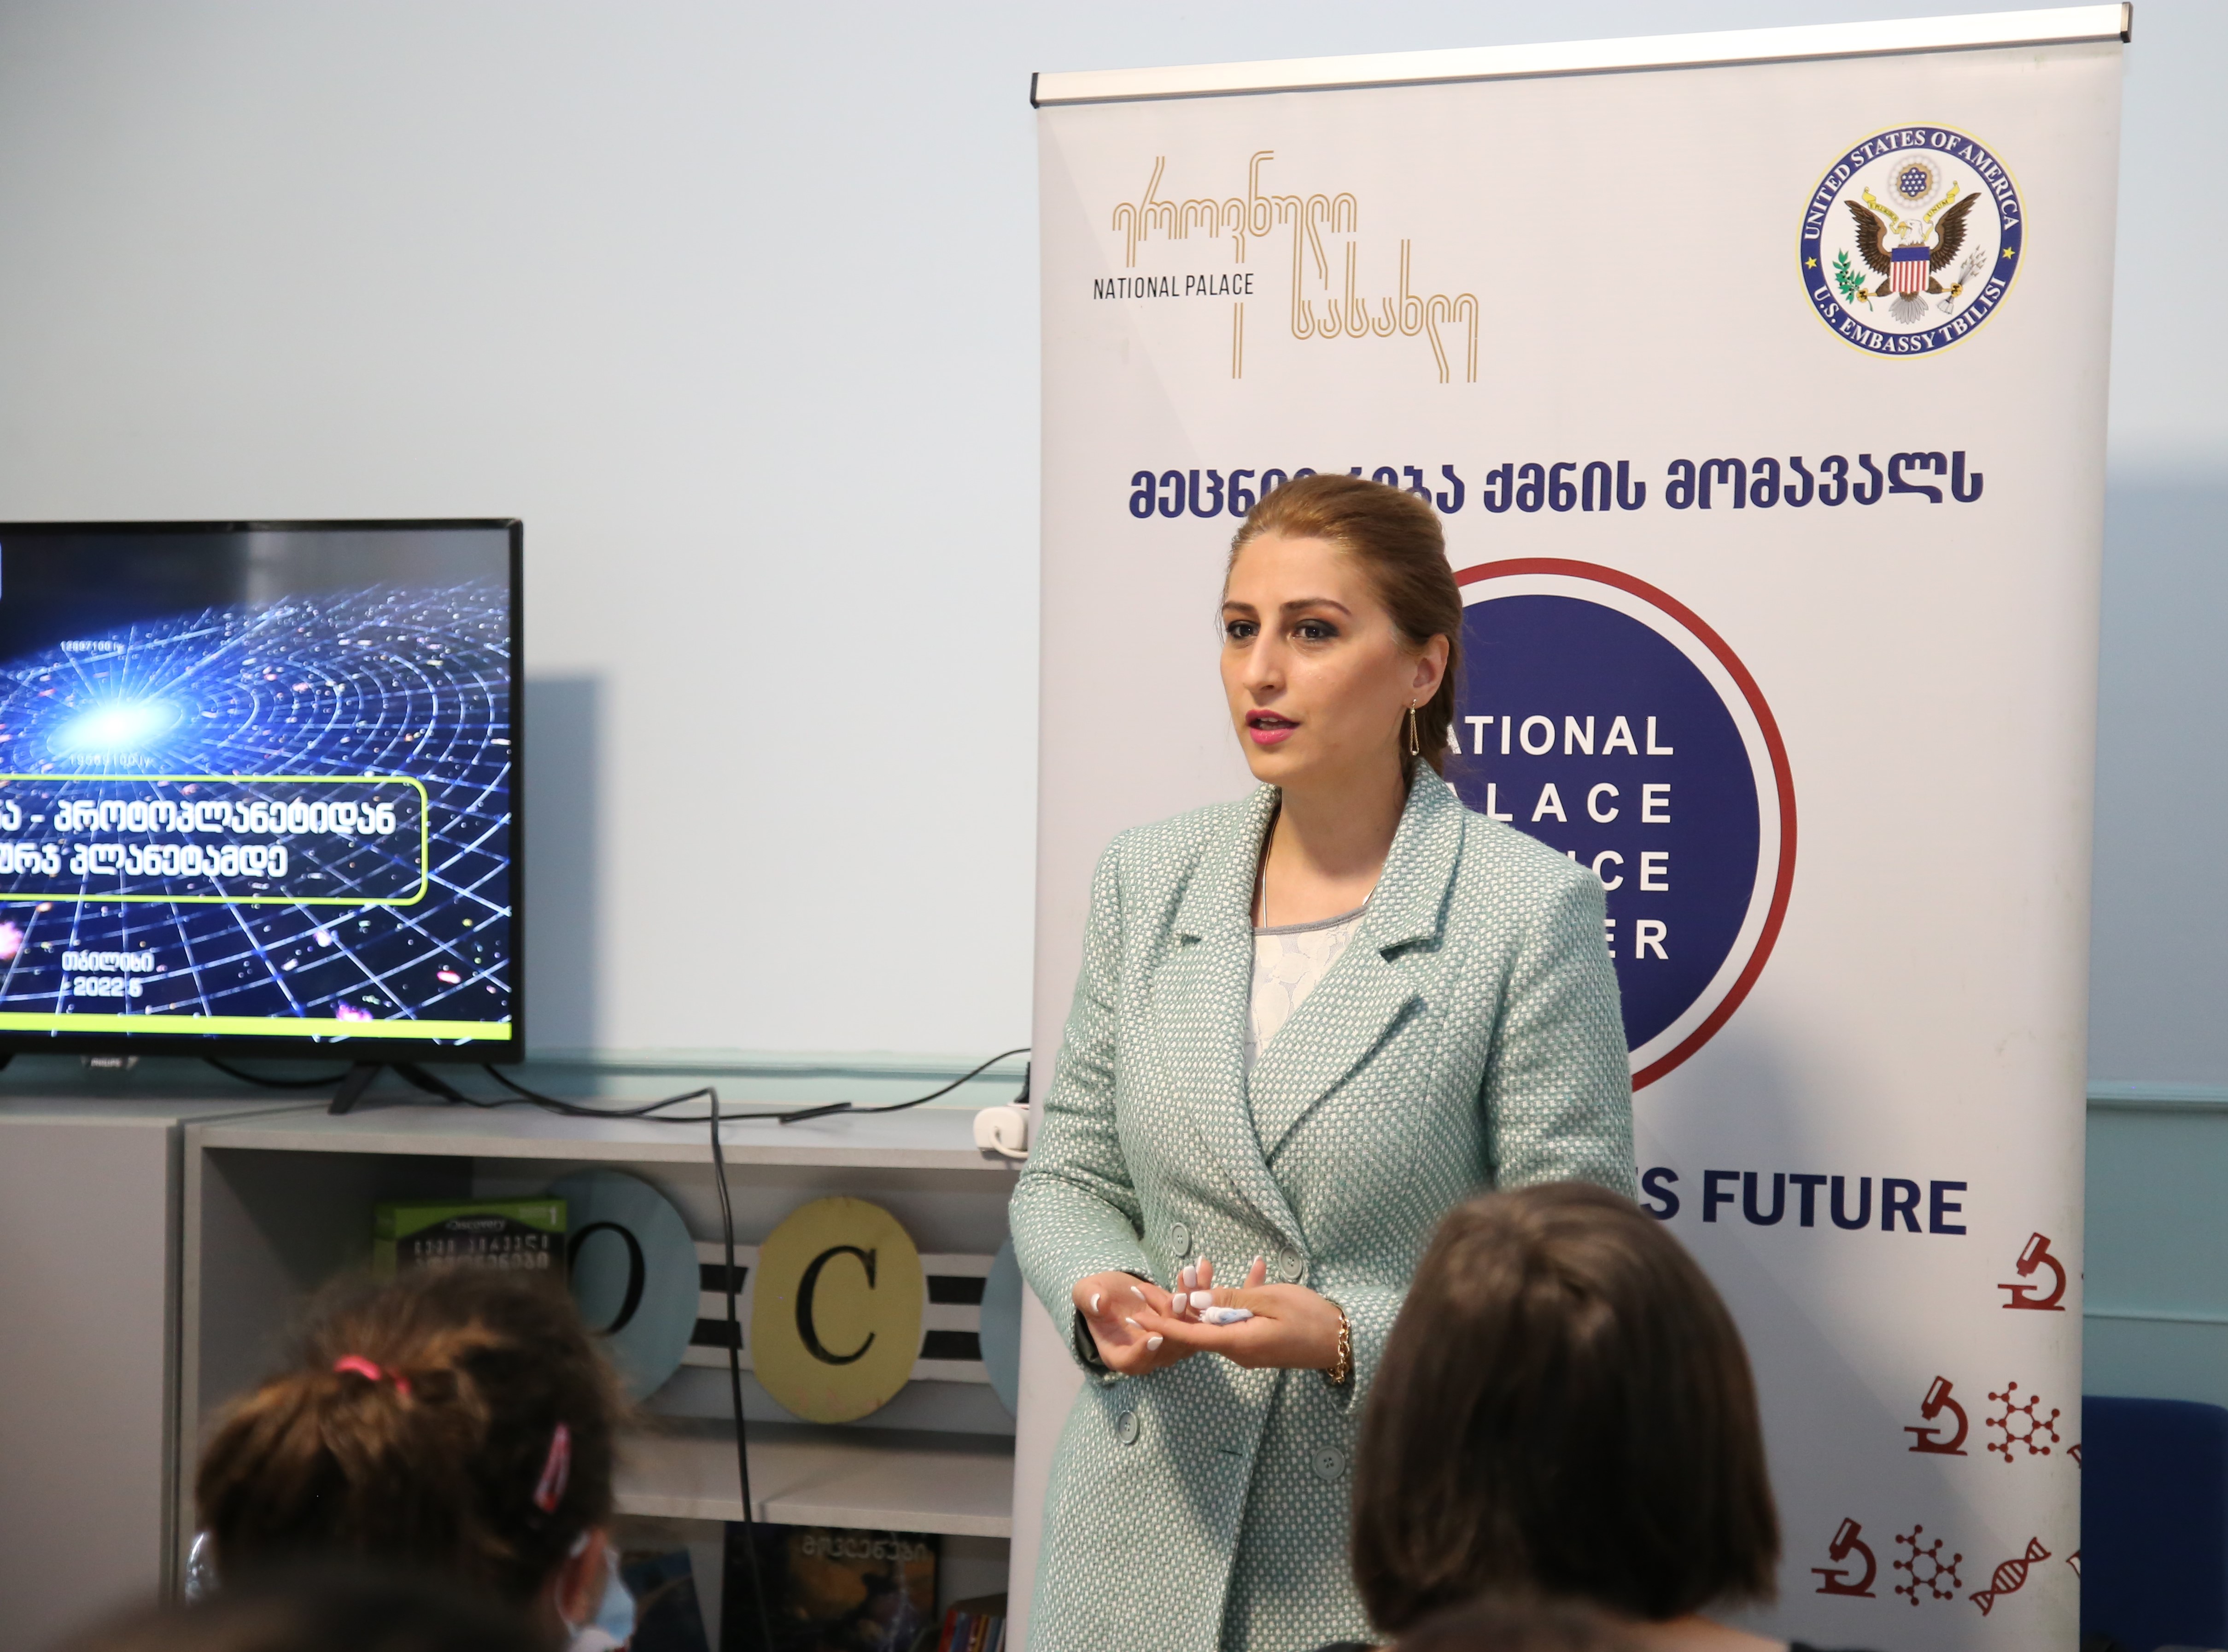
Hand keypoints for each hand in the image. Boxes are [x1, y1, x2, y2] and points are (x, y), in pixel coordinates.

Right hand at [1071, 1271, 1193, 1375]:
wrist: (1114, 1290)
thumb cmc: (1095, 1296)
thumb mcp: (1086, 1294)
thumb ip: (1089, 1299)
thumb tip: (1098, 1303)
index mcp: (1120, 1355)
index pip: (1133, 1362)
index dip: (1144, 1352)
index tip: (1154, 1336)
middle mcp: (1148, 1353)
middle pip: (1166, 1345)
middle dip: (1174, 1321)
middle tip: (1178, 1298)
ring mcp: (1169, 1339)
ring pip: (1186, 1327)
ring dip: (1191, 1301)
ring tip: (1190, 1276)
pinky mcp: (1182, 1321)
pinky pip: (1195, 1309)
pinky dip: (1199, 1288)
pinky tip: (1203, 1266)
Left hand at [1137, 1257, 1343, 1372]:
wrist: (1344, 1341)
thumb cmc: (1311, 1318)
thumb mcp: (1271, 1300)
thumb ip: (1232, 1300)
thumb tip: (1195, 1302)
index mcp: (1238, 1343)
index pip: (1189, 1336)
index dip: (1161, 1323)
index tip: (1136, 1313)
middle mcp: (1238, 1350)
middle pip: (1198, 1328)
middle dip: (1173, 1307)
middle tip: (1146, 1289)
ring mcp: (1249, 1348)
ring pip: (1218, 1320)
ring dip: (1207, 1296)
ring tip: (1194, 1268)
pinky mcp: (1259, 1342)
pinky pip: (1239, 1319)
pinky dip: (1237, 1299)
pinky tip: (1255, 1269)